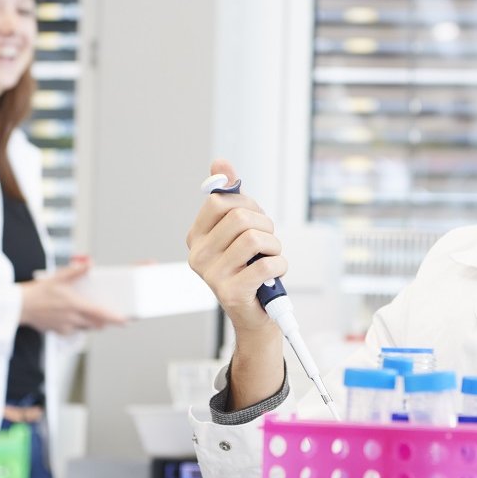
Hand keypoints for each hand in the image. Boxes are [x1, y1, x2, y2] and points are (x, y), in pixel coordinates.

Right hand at [19, 260, 128, 334]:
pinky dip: (76, 325)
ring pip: (84, 328)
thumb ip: (75, 271)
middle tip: (111, 317)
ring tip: (91, 315)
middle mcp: (72, 318)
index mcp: (74, 305)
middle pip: (95, 323)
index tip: (125, 321)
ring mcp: (65, 326)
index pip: (100, 314)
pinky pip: (72, 331)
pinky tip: (72, 317)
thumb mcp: (57, 278)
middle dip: (104, 321)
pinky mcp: (57, 331)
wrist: (19, 307)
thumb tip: (90, 263)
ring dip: (90, 323)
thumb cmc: (38, 292)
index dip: (114, 318)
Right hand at [186, 158, 287, 334]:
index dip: (246, 203)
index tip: (254, 216)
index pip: (218, 201)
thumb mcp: (237, 230)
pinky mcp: (231, 293)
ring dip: (274, 245)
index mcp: (196, 237)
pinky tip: (275, 272)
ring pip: (254, 239)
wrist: (255, 314)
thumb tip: (220, 163)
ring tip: (272, 255)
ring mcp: (212, 276)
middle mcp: (198, 256)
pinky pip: (267, 264)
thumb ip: (228, 195)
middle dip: (265, 224)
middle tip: (268, 239)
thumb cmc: (247, 268)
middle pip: (239, 218)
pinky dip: (280, 264)